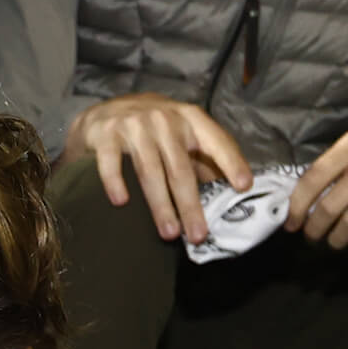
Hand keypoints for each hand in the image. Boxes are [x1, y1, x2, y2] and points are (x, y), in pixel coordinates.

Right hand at [66, 93, 251, 242]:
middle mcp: (164, 119)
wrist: (104, 114)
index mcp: (190, 119)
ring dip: (160, 205)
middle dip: (190, 204)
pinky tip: (121, 202)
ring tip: (168, 233)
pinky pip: (112, 163)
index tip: (243, 186)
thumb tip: (227, 194)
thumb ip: (201, 159)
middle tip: (197, 234)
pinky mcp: (106, 134)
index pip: (216, 141)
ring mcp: (134, 125)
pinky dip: (116, 182)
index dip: (231, 162)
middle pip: (180, 168)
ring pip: (149, 170)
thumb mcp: (180, 135)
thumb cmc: (151, 129)